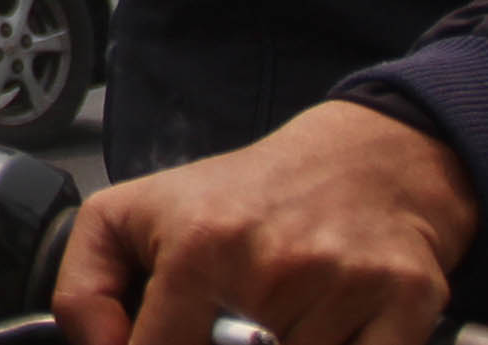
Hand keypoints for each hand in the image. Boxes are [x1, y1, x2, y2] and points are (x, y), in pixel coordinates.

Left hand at [52, 99, 477, 344]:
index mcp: (196, 246)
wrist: (363, 162)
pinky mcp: (403, 303)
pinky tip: (334, 329)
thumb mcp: (132, 216)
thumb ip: (84, 288)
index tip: (170, 342)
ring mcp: (341, 287)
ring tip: (286, 318)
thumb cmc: (244, 200)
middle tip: (236, 323)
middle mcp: (269, 264)